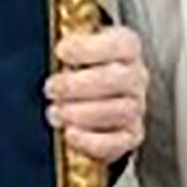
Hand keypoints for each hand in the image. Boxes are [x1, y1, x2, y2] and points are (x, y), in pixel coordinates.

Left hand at [43, 26, 146, 163]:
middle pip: (117, 79)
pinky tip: (70, 134)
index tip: (60, 51)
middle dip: (77, 85)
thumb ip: (69, 49)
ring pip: (118, 111)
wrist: (92, 98)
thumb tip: (57, 53)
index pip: (120, 44)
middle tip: (51, 88)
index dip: (88, 48)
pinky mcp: (130, 135)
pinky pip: (117, 142)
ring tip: (56, 112)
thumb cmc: (82, 69)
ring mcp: (136, 107)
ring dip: (81, 113)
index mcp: (126, 48)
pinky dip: (91, 141)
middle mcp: (136, 77)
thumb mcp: (76, 50)